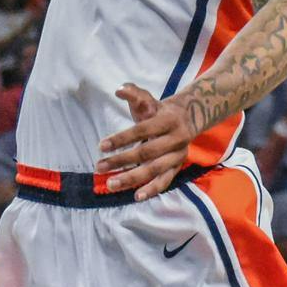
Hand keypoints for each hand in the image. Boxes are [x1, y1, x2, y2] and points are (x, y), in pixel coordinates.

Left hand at [97, 84, 196, 201]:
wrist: (187, 119)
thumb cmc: (159, 110)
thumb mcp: (148, 100)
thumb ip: (134, 93)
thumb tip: (119, 90)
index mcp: (168, 120)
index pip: (142, 130)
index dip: (121, 138)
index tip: (100, 146)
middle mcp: (176, 139)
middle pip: (146, 153)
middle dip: (121, 161)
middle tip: (99, 166)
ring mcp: (178, 155)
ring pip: (155, 170)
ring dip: (132, 178)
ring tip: (111, 184)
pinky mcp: (177, 167)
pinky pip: (165, 181)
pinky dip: (152, 190)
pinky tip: (136, 196)